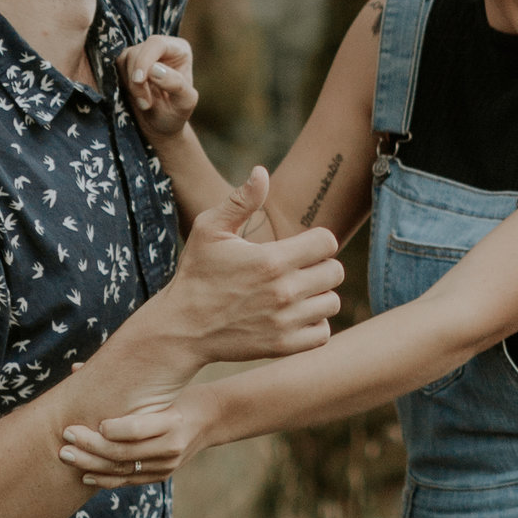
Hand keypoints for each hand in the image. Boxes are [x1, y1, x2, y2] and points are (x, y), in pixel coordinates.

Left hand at [60, 390, 208, 486]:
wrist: (209, 419)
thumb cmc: (176, 393)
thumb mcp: (157, 386)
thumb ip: (119, 381)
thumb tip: (75, 368)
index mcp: (172, 420)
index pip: (136, 429)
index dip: (110, 429)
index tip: (90, 422)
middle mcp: (171, 447)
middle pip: (124, 452)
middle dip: (90, 446)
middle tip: (66, 436)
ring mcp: (166, 465)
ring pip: (122, 470)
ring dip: (91, 464)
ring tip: (67, 455)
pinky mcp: (161, 476)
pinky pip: (128, 480)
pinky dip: (105, 478)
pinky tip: (85, 474)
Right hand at [119, 32, 197, 144]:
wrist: (160, 126)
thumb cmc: (176, 114)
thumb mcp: (184, 103)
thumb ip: (176, 84)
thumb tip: (155, 68)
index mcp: (179, 50)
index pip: (157, 44)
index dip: (144, 60)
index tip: (139, 80)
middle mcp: (160, 48)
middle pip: (137, 51)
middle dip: (136, 80)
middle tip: (145, 104)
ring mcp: (141, 54)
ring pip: (124, 59)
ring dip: (130, 84)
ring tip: (144, 103)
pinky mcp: (126, 65)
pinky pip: (115, 67)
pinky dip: (122, 83)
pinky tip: (134, 97)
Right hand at [167, 175, 342, 360]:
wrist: (181, 328)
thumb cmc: (196, 273)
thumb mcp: (209, 229)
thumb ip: (241, 200)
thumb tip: (261, 172)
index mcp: (272, 259)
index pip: (328, 242)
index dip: (316, 240)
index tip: (299, 246)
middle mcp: (284, 291)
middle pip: (336, 271)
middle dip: (320, 266)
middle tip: (297, 269)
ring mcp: (286, 322)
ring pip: (332, 302)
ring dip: (318, 296)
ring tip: (295, 292)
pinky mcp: (284, 346)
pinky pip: (323, 334)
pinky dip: (315, 325)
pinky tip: (295, 316)